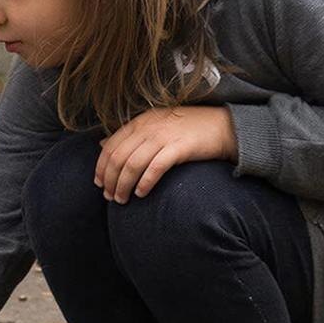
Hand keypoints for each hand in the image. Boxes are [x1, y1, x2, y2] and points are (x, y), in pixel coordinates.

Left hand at [95, 105, 237, 204]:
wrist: (224, 126)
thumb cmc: (187, 129)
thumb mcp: (154, 125)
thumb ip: (129, 135)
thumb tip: (101, 144)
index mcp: (140, 122)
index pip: (110, 146)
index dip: (101, 167)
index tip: (98, 183)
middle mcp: (148, 127)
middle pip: (118, 157)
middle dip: (110, 180)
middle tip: (109, 197)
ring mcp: (164, 136)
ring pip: (132, 164)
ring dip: (123, 185)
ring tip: (122, 200)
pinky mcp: (180, 147)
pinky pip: (155, 167)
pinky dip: (145, 183)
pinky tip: (141, 194)